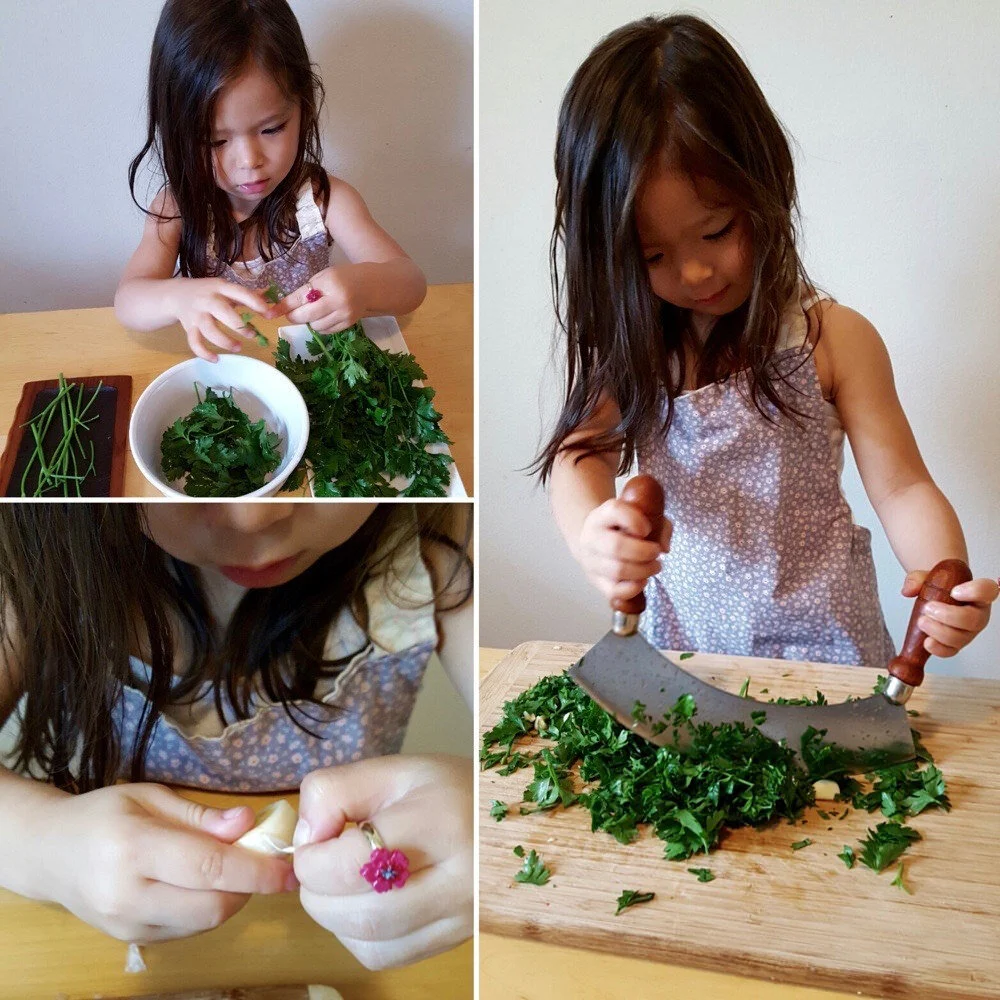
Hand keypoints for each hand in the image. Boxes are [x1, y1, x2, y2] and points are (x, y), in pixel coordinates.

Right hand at [34, 783, 294, 941]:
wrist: (49, 855)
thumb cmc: (104, 814)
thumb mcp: (152, 797)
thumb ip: (201, 816)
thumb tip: (248, 824)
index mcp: (134, 849)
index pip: (209, 868)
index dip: (257, 870)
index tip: (290, 868)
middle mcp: (128, 894)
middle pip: (212, 905)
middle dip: (250, 886)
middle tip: (264, 860)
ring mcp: (127, 925)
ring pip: (204, 923)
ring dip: (232, 898)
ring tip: (233, 868)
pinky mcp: (132, 940)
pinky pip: (188, 929)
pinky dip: (208, 909)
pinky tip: (205, 884)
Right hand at [170, 278, 272, 361]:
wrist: (176, 295)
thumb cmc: (208, 292)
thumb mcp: (225, 288)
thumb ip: (246, 295)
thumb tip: (271, 297)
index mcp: (220, 288)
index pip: (239, 293)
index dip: (255, 303)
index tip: (269, 314)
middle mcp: (208, 300)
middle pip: (223, 312)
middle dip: (239, 326)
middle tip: (252, 335)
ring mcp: (197, 315)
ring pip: (209, 330)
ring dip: (224, 342)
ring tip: (238, 348)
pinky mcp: (189, 328)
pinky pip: (194, 342)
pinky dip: (204, 353)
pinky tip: (216, 359)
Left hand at [275, 266, 365, 332]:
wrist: (369, 286)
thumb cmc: (342, 278)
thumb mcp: (323, 277)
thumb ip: (307, 290)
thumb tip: (285, 307)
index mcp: (329, 283)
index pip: (301, 297)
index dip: (285, 306)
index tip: (271, 312)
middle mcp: (337, 300)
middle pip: (307, 315)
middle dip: (295, 316)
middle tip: (292, 314)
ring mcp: (344, 314)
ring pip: (316, 326)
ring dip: (309, 321)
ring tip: (314, 312)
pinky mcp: (349, 324)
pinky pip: (326, 331)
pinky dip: (320, 326)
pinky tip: (323, 317)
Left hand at [293, 755, 472, 969]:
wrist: (506, 816)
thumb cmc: (448, 788)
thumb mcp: (395, 771)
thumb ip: (336, 791)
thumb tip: (303, 837)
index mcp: (442, 822)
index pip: (355, 862)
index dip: (313, 858)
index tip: (314, 839)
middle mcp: (459, 879)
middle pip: (361, 913)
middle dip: (317, 893)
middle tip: (318, 864)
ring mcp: (460, 918)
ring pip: (371, 944)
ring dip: (333, 918)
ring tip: (338, 882)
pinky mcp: (454, 941)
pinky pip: (387, 958)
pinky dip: (357, 937)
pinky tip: (364, 904)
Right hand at [577, 498, 671, 602]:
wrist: (593, 540)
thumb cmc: (622, 527)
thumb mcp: (639, 516)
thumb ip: (658, 524)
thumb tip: (664, 547)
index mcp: (601, 515)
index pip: (614, 511)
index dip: (636, 521)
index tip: (647, 529)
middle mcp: (592, 537)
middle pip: (616, 546)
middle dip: (644, 552)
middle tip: (656, 553)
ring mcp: (590, 561)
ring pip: (617, 570)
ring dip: (643, 571)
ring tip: (654, 566)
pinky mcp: (595, 581)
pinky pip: (614, 591)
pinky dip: (633, 588)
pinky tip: (642, 580)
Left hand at [902, 571, 998, 656]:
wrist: (936, 595)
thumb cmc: (940, 585)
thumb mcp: (928, 575)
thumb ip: (918, 579)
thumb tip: (909, 590)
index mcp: (977, 593)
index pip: (987, 590)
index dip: (975, 592)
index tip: (954, 591)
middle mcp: (978, 614)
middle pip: (973, 620)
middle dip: (949, 616)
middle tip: (928, 608)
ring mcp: (968, 631)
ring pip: (961, 638)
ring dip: (939, 631)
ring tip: (922, 621)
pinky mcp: (956, 644)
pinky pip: (951, 651)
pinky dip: (938, 648)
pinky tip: (927, 642)